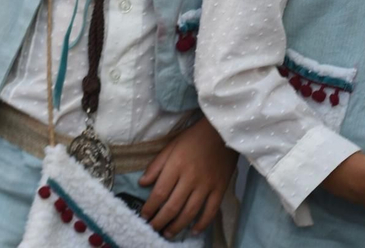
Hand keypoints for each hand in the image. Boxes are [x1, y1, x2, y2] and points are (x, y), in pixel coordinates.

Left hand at [137, 117, 236, 236]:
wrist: (222, 131)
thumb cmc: (194, 137)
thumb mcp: (171, 145)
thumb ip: (156, 165)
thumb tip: (142, 183)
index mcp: (176, 165)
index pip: (160, 193)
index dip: (150, 208)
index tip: (144, 215)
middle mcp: (190, 177)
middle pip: (173, 206)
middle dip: (160, 221)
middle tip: (153, 228)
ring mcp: (207, 184)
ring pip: (190, 212)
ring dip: (177, 226)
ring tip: (168, 233)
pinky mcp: (220, 188)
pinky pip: (211, 210)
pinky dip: (202, 223)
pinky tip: (194, 230)